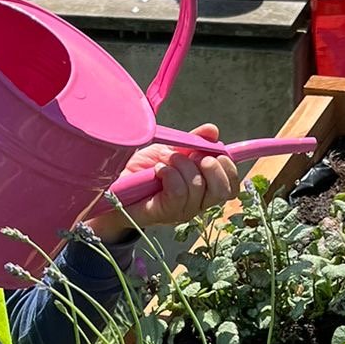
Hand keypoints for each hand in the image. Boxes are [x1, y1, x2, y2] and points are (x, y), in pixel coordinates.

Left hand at [87, 124, 239, 239]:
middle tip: (191, 154)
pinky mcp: (164, 213)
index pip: (231, 187)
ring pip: (198, 186)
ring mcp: (181, 212)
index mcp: (202, 190)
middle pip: (223, 191)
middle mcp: (196, 204)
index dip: (229, 168)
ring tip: (165, 159)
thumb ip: (193, 142)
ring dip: (182, 165)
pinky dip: (170, 174)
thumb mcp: (172, 150)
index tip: (213, 151)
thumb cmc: (143, 171)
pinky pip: (179, 193)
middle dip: (211, 166)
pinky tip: (158, 170)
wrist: (113, 186)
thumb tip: (213, 130)